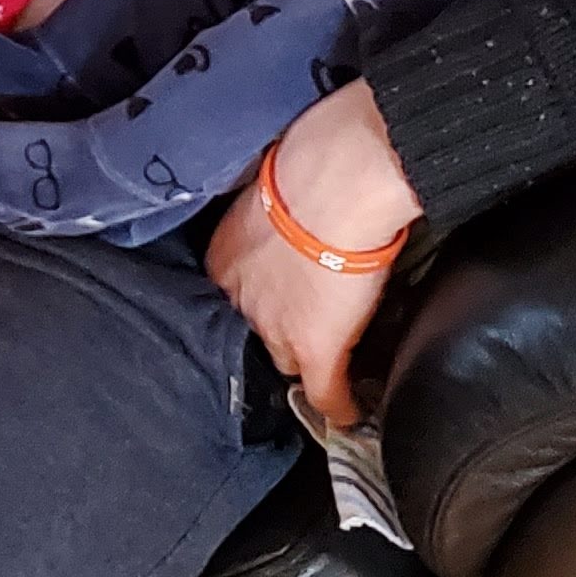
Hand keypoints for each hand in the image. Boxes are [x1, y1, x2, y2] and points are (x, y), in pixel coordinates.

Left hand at [204, 82, 419, 426]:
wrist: (339, 179)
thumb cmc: (316, 160)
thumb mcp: (276, 184)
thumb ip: (277, 209)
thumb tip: (302, 201)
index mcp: (224, 256)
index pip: (239, 294)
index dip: (265, 297)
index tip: (283, 297)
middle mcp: (238, 298)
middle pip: (256, 330)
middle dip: (278, 329)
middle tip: (309, 324)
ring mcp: (275, 329)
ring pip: (287, 360)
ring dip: (308, 362)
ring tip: (333, 367)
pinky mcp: (315, 350)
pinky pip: (326, 394)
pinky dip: (340, 406)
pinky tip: (351, 416)